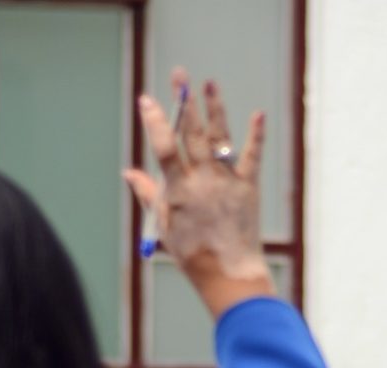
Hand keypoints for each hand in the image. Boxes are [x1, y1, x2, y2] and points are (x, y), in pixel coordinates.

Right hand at [122, 68, 272, 317]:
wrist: (229, 274)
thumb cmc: (193, 253)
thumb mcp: (163, 225)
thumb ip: (149, 194)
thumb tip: (129, 172)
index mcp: (179, 190)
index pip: (164, 148)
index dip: (155, 122)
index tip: (147, 100)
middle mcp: (203, 180)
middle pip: (192, 134)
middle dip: (184, 101)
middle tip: (179, 75)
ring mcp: (227, 181)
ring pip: (219, 137)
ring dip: (214, 108)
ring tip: (209, 83)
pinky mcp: (249, 186)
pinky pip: (253, 156)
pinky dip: (256, 135)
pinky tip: (258, 114)